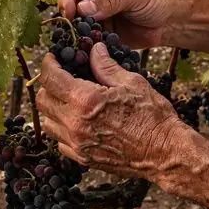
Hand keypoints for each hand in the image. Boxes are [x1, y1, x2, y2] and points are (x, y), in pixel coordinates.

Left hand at [37, 42, 181, 177]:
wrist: (165, 153)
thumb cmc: (153, 117)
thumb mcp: (132, 83)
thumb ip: (106, 66)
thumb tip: (94, 49)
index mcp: (85, 101)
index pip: (50, 78)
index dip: (48, 64)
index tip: (52, 58)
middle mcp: (75, 124)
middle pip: (42, 101)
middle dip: (48, 85)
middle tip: (61, 76)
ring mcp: (77, 144)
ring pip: (47, 123)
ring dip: (53, 107)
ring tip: (68, 98)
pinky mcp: (83, 158)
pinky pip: (59, 142)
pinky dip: (62, 128)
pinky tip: (77, 120)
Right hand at [56, 0, 172, 47]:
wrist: (170, 22)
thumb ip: (110, 0)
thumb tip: (83, 8)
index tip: (69, 13)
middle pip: (70, 8)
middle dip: (68, 20)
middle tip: (73, 32)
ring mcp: (97, 19)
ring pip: (76, 28)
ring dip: (76, 36)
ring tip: (81, 45)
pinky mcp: (102, 36)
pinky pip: (88, 43)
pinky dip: (87, 48)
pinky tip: (90, 53)